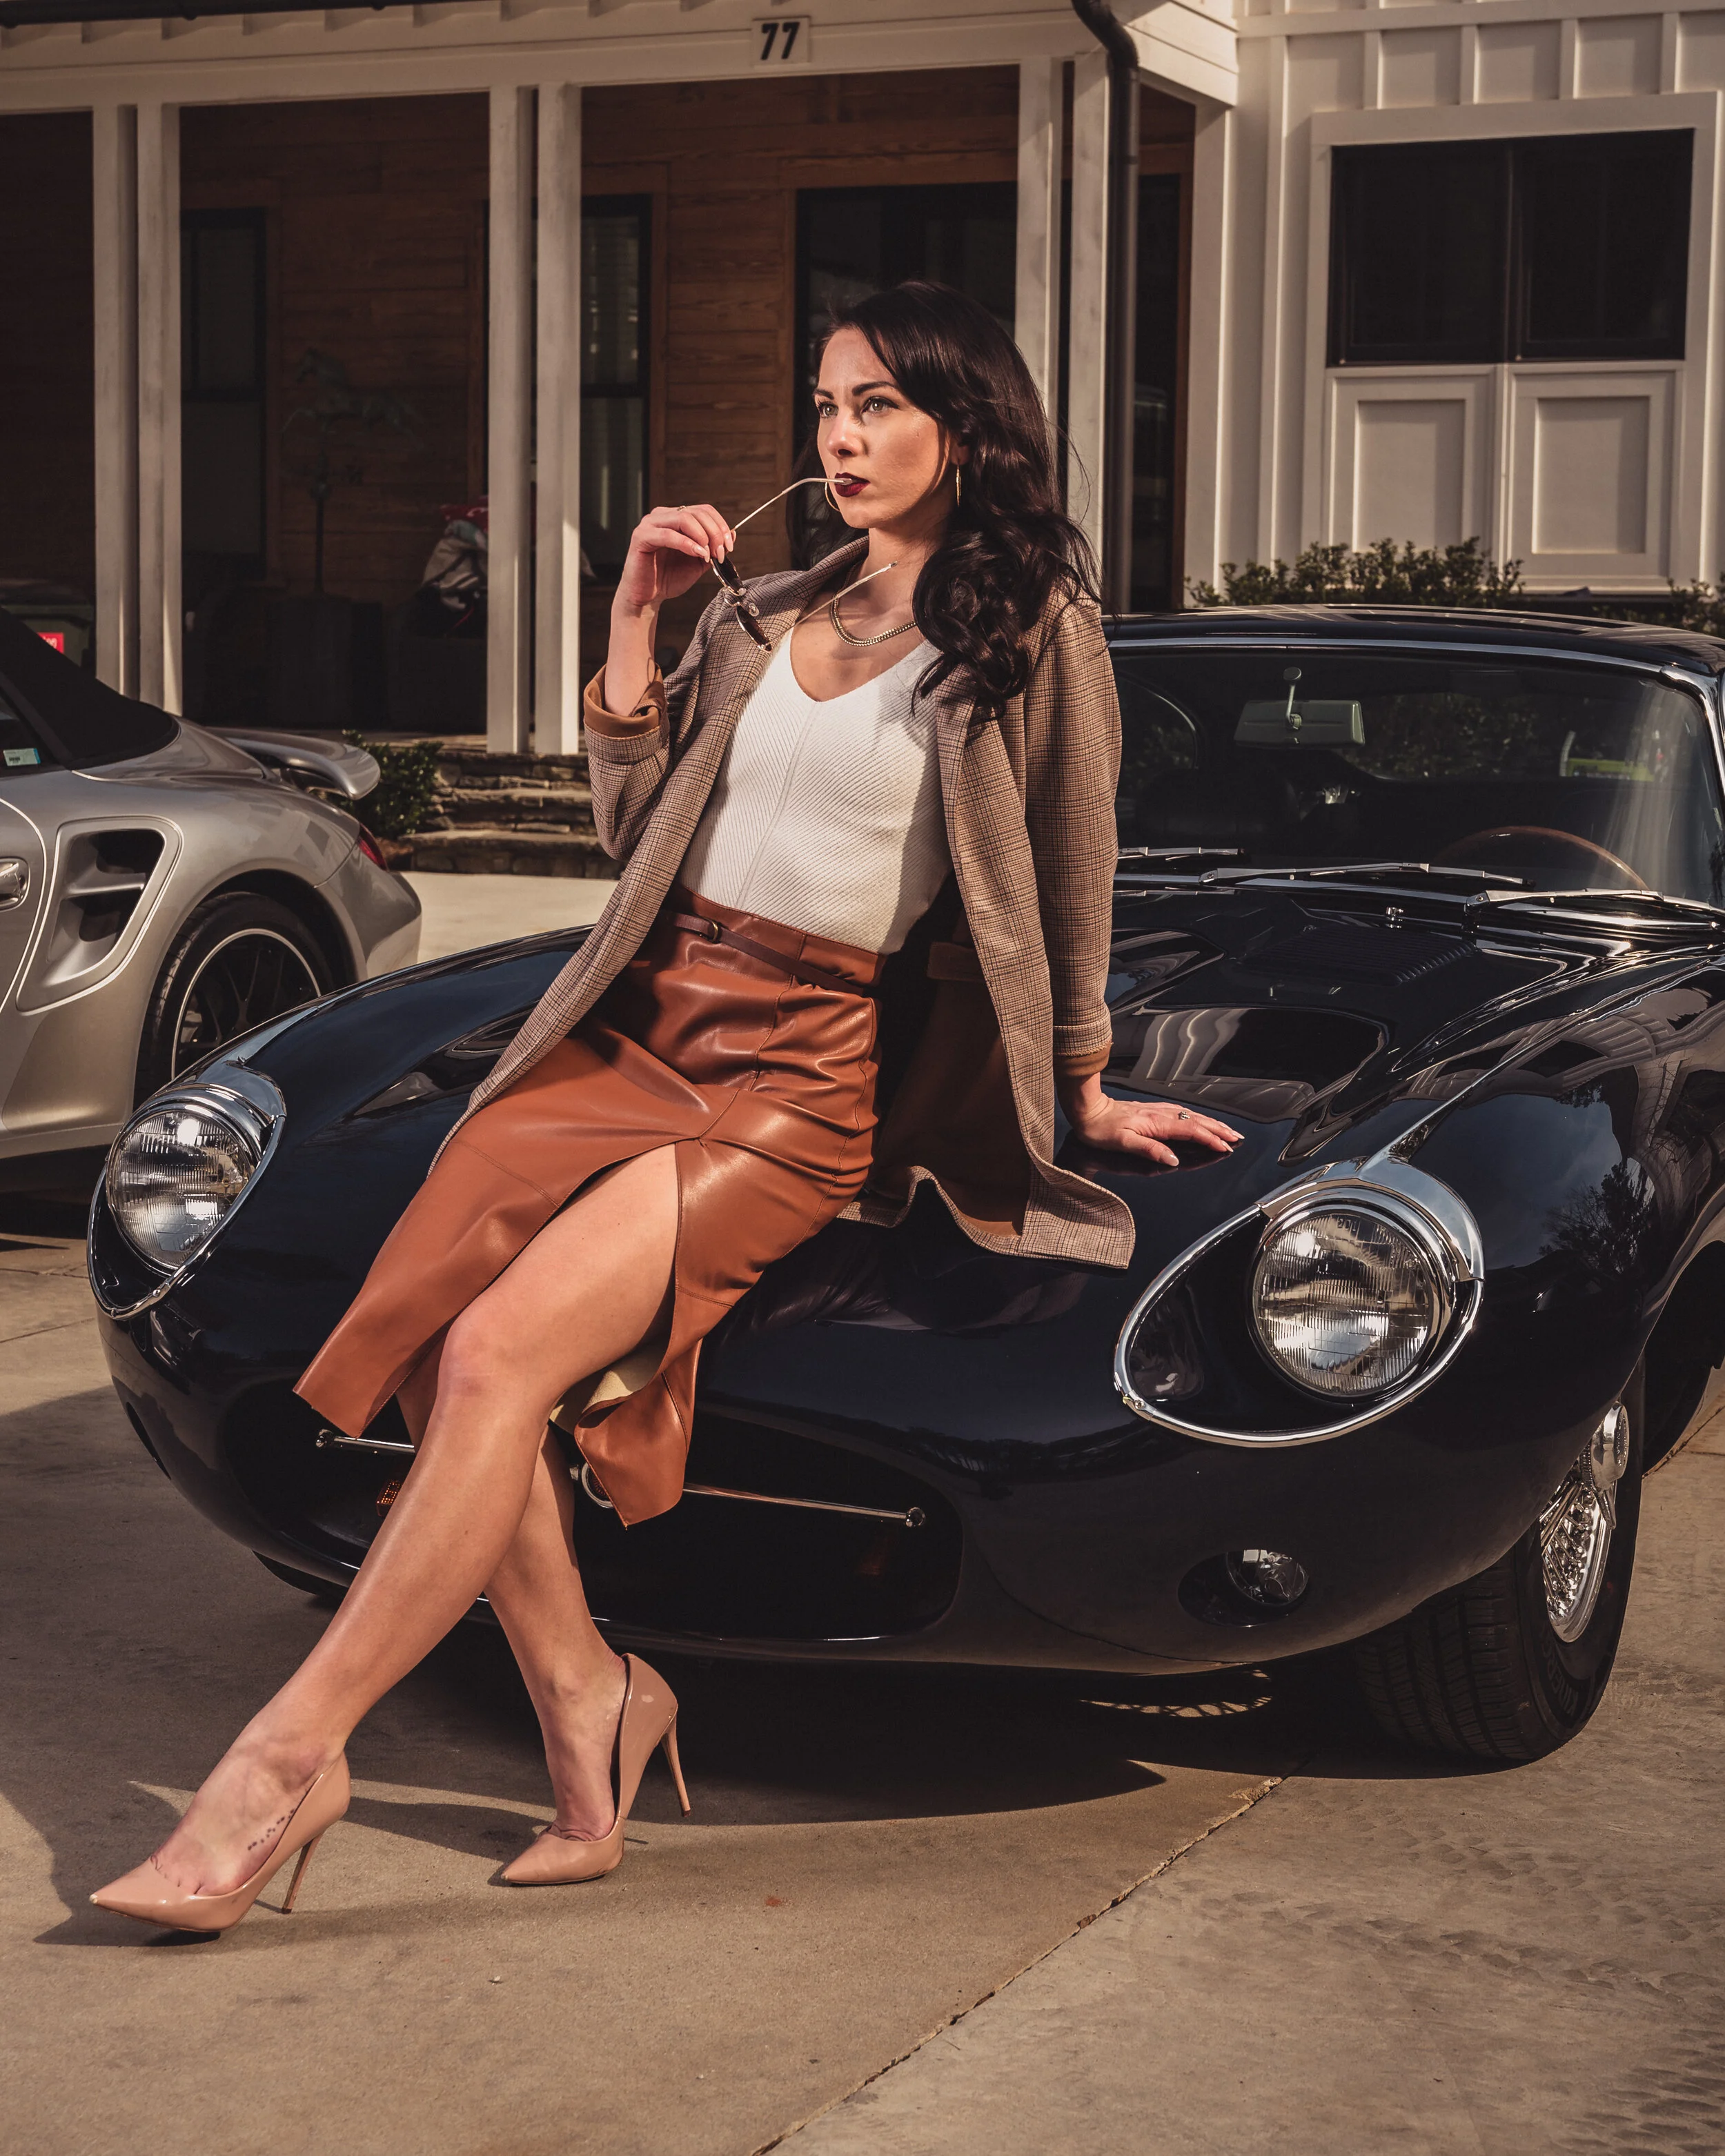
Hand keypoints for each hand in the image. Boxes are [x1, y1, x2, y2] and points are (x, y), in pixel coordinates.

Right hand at [613, 503, 735, 619]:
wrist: (647, 597)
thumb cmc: (667, 579)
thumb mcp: (698, 563)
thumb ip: (713, 548)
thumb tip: (732, 534)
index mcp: (676, 519)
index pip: (703, 510)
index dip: (720, 525)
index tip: (729, 546)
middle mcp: (663, 516)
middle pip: (697, 512)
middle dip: (714, 533)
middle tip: (719, 553)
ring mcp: (650, 524)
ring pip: (684, 518)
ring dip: (702, 537)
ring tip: (707, 555)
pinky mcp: (641, 536)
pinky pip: (668, 534)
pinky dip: (687, 543)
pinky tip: (696, 553)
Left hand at [1058, 1075, 1242, 1167]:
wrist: (1088, 1109)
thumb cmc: (1100, 1128)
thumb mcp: (1123, 1142)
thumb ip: (1150, 1149)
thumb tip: (1173, 1159)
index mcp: (1156, 1123)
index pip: (1191, 1131)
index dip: (1210, 1139)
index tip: (1225, 1147)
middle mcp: (1160, 1114)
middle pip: (1197, 1121)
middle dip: (1219, 1130)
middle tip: (1236, 1138)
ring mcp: (1158, 1111)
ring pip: (1192, 1115)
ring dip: (1211, 1123)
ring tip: (1226, 1130)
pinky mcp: (1153, 1110)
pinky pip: (1182, 1113)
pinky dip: (1197, 1118)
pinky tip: (1201, 1120)